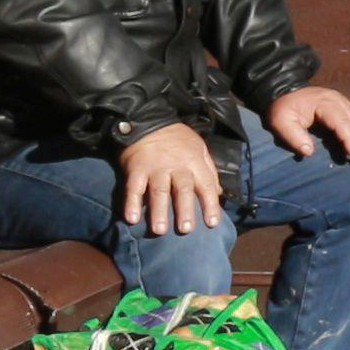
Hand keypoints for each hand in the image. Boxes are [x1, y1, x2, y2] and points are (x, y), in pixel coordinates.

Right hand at [120, 121, 222, 236]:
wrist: (149, 119)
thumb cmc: (177, 138)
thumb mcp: (199, 148)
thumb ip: (209, 170)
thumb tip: (219, 193)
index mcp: (194, 162)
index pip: (206, 185)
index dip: (210, 204)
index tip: (212, 223)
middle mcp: (176, 166)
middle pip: (182, 189)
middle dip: (185, 210)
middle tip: (186, 230)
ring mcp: (155, 168)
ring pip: (158, 191)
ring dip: (159, 211)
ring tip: (160, 230)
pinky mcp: (136, 169)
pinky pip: (134, 187)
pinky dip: (131, 203)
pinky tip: (131, 218)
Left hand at [268, 85, 349, 163]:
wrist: (284, 91)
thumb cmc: (284, 108)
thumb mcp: (281, 122)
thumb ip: (294, 136)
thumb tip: (309, 152)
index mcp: (323, 102)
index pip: (341, 121)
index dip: (348, 138)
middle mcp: (336, 99)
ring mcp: (341, 100)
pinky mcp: (342, 103)